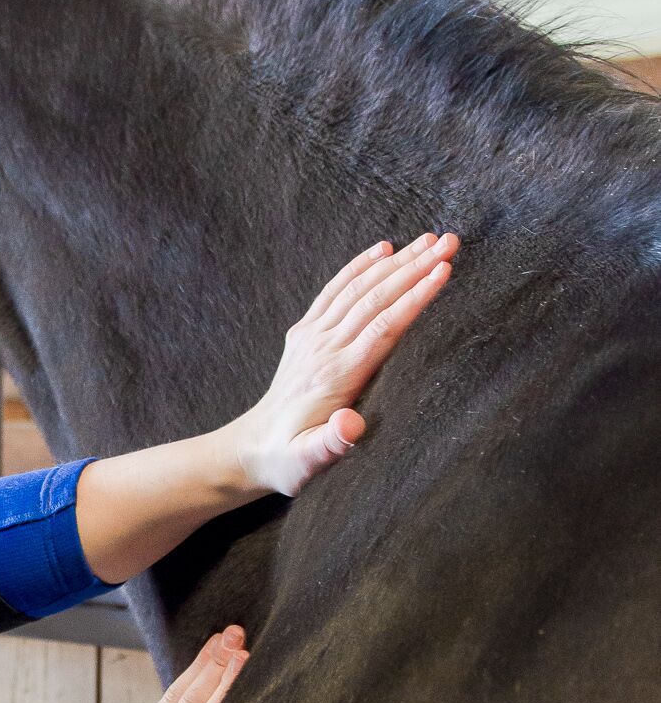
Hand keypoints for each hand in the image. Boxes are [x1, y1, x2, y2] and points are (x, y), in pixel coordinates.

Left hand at [239, 232, 458, 498]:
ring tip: (430, 240)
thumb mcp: (310, 462)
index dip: (414, 297)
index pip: (382, 326)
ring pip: (358, 288)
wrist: (253, 449)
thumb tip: (351, 426)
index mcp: (335, 374)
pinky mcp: (305, 332)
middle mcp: (323, 347)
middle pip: (375, 298)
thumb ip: (332, 444)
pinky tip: (382, 249)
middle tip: (450, 242)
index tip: (443, 271)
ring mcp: (312, 336)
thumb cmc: (289, 460)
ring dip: (396, 261)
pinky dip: (358, 267)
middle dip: (414, 267)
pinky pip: (334, 291)